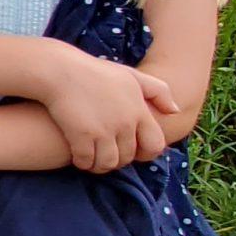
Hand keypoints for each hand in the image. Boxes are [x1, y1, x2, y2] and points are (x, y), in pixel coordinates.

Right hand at [43, 48, 175, 172]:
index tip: (131, 150)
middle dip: (117, 160)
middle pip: (128, 157)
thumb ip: (158, 91)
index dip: (145, 153)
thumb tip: (175, 111)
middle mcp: (125, 122)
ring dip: (99, 165)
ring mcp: (104, 130)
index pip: (155, 145)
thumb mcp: (131, 75)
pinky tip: (77, 156)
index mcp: (139, 110)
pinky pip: (86, 161)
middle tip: (105, 153)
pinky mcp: (83, 135)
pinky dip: (82, 162)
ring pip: (108, 163)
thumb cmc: (95, 72)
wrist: (60, 70)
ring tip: (92, 158)